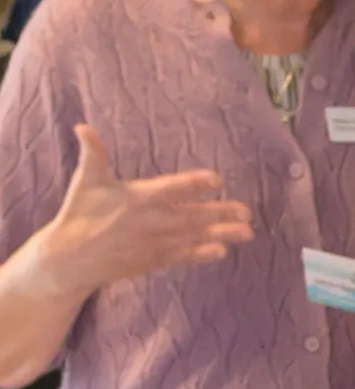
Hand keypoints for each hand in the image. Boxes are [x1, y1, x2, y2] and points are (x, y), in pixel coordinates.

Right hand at [45, 125, 251, 292]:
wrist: (72, 257)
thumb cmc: (79, 213)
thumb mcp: (85, 180)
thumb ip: (93, 154)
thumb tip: (83, 127)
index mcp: (138, 197)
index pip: (173, 188)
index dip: (196, 184)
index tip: (217, 180)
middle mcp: (152, 221)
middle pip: (193, 215)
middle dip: (221, 212)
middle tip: (247, 211)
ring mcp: (156, 243)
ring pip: (195, 237)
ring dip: (222, 234)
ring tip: (247, 232)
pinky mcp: (155, 260)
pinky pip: (184, 257)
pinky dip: (203, 254)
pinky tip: (222, 252)